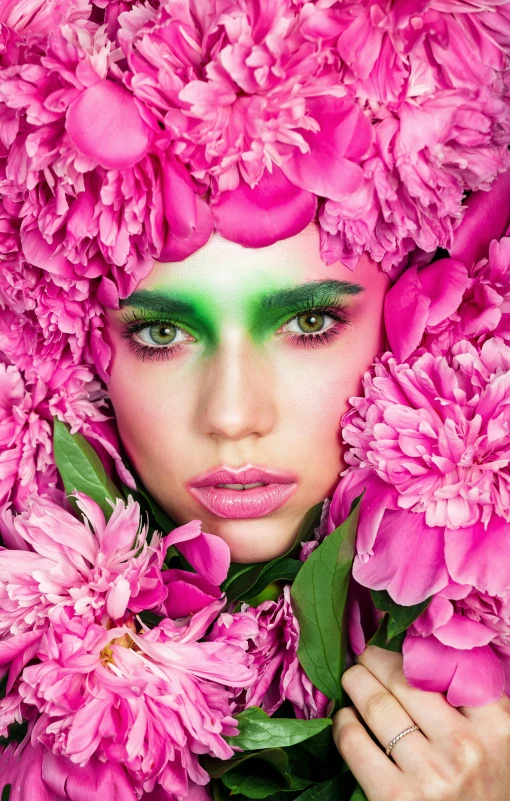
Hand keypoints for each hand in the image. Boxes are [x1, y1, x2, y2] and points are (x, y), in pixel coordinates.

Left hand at [333, 645, 509, 800]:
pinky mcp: (396, 799)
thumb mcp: (499, 742)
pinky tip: (345, 717)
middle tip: (365, 655)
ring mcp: (430, 774)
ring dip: (356, 684)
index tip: (399, 642)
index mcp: (496, 726)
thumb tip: (429, 654)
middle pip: (404, 679)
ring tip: (351, 678)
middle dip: (376, 660)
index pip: (447, 666)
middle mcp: (464, 746)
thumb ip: (475, 702)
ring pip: (376, 706)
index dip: (415, 649)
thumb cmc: (489, 788)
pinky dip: (344, 723)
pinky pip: (356, 743)